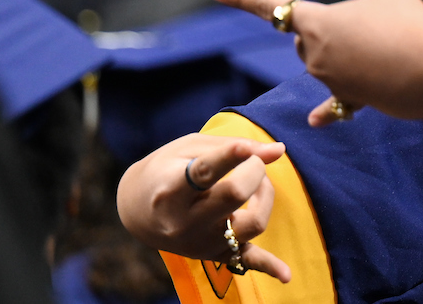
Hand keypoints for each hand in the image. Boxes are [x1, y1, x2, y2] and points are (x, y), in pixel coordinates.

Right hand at [117, 132, 290, 281]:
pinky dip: (268, 267)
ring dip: (266, 198)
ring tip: (258, 184)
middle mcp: (184, 220)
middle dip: (254, 171)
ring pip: (251, 224)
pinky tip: (287, 275)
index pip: (206, 171)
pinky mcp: (214, 254)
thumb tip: (279, 151)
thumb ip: (233, 146)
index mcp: (171, 188)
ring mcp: (200, 242)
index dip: (230, 156)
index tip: (246, 148)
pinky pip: (245, 262)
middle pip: (234, 195)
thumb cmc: (166, 169)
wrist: (136, 210)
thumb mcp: (189, 147)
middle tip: (251, 160)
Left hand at [211, 0, 422, 123]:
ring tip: (393, 44)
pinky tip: (316, 121)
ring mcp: (333, 84)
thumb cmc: (408, 20)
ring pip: (333, 59)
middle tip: (374, 22)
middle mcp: (315, 57)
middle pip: (311, 37)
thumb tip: (361, 23)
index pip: (271, 6)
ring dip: (356, 50)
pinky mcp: (354, 102)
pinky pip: (336, 103)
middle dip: (333, 28)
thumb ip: (362, 2)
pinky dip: (330, 107)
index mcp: (315, 24)